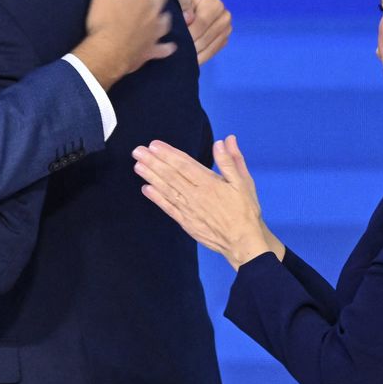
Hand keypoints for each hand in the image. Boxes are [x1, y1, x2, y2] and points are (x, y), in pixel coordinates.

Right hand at [73, 0, 175, 89]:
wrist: (108, 53)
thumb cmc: (104, 23)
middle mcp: (152, 13)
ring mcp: (154, 33)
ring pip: (165, 21)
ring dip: (165, 15)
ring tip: (164, 12)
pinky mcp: (152, 50)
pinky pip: (164, 48)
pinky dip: (168, 47)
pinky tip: (172, 46)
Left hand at [132, 135, 282, 269]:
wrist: (243, 242)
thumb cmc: (245, 211)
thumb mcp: (244, 182)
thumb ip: (231, 161)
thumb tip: (224, 141)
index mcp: (209, 183)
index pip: (184, 164)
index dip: (168, 154)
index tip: (154, 145)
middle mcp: (195, 195)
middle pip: (171, 175)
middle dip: (153, 162)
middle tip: (138, 151)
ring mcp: (188, 209)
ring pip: (166, 189)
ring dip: (151, 176)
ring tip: (138, 165)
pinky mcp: (185, 222)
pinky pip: (168, 207)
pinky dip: (156, 198)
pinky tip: (146, 189)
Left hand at [174, 0, 231, 64]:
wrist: (187, 0)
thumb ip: (183, 4)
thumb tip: (188, 18)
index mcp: (216, 5)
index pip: (201, 24)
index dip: (188, 34)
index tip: (175, 41)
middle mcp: (225, 17)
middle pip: (206, 39)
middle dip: (190, 46)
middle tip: (175, 53)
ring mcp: (226, 29)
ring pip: (210, 48)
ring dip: (195, 55)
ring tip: (181, 58)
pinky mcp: (224, 39)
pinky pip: (213, 52)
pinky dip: (201, 57)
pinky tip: (190, 60)